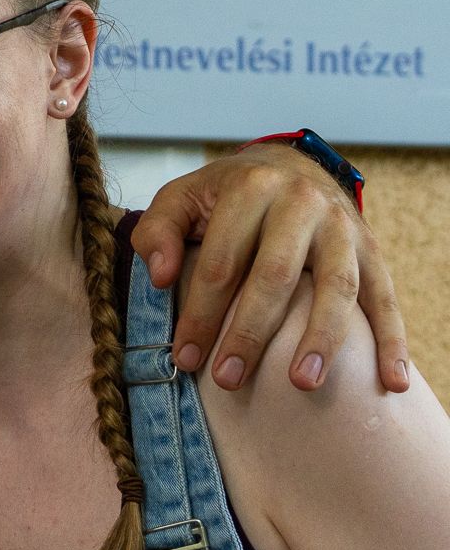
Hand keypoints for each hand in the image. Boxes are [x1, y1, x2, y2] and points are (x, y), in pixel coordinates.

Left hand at [133, 143, 406, 393]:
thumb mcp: (181, 199)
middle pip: (276, 276)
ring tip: (302, 384)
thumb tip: (161, 277)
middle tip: (227, 380)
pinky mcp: (372, 250)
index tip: (184, 358)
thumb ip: (157, 231)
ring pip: (336, 287)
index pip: (221, 262)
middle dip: (250, 333)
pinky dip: (392, 340)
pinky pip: (385, 297)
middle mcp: (304, 203)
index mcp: (252, 188)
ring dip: (321, 339)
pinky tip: (392, 381)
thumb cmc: (224, 196)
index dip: (201, 313)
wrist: (289, 166)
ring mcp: (344, 227)